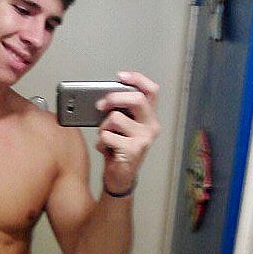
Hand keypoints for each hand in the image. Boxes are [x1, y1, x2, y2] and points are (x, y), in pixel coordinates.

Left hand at [95, 71, 160, 193]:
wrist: (120, 177)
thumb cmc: (119, 150)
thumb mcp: (122, 127)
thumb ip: (120, 111)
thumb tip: (104, 98)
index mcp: (149, 117)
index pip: (151, 91)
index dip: (137, 79)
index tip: (120, 76)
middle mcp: (151, 126)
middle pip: (136, 99)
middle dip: (115, 97)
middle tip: (101, 103)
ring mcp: (144, 139)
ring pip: (116, 118)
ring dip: (103, 127)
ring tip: (106, 137)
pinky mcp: (133, 150)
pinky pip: (108, 136)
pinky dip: (101, 142)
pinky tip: (106, 149)